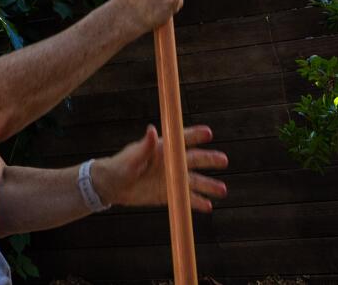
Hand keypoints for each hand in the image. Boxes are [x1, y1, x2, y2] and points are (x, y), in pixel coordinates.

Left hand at [92, 124, 228, 211]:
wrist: (113, 186)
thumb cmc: (120, 166)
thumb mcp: (132, 157)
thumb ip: (145, 146)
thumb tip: (152, 130)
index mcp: (162, 149)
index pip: (181, 140)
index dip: (195, 135)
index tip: (208, 133)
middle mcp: (170, 163)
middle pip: (194, 160)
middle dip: (209, 160)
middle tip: (224, 160)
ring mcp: (171, 179)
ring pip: (193, 182)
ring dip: (208, 185)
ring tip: (223, 190)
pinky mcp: (168, 194)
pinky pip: (186, 199)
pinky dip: (196, 203)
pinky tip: (208, 206)